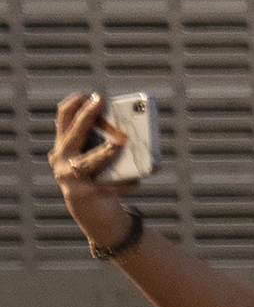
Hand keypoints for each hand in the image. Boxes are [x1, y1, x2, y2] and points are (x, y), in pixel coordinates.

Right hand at [45, 93, 128, 246]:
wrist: (94, 212)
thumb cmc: (100, 176)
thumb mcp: (98, 155)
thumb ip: (108, 141)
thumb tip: (138, 126)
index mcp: (66, 145)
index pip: (64, 119)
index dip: (74, 104)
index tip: (90, 94)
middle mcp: (61, 159)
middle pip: (73, 135)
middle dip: (87, 117)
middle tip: (101, 101)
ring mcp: (69, 177)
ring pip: (86, 163)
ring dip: (103, 154)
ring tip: (118, 146)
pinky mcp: (83, 194)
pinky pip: (109, 185)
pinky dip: (126, 183)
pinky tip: (137, 181)